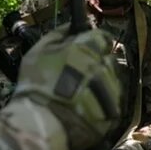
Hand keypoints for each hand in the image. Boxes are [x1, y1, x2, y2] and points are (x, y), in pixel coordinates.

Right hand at [10, 29, 121, 149]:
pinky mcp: (114, 112)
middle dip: (96, 64)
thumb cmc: (36, 84)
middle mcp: (105, 66)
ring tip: (79, 96)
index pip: (102, 37)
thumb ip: (57, 35)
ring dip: (100, 85)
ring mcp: (112, 90)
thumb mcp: (38, 52)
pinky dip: (101, 104)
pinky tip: (85, 110)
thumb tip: (70, 25)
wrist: (41, 124)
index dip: (94, 42)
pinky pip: (111, 103)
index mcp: (89, 48)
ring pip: (111, 82)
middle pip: (107, 60)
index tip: (85, 49)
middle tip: (77, 76)